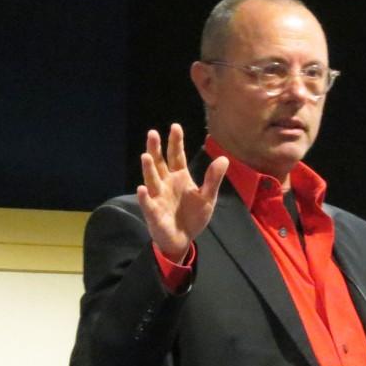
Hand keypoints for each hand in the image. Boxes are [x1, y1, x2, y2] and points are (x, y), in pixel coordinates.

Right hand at [136, 123, 228, 261]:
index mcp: (180, 177)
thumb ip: (213, 179)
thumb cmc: (194, 216)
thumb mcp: (208, 197)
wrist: (184, 238)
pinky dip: (144, 197)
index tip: (175, 126)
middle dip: (156, 149)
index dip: (175, 142)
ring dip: (148, 169)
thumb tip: (224, 158)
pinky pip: (148, 204)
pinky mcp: (154, 213)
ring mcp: (158, 197)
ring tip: (146, 156)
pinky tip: (141, 189)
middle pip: (160, 163)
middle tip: (153, 133)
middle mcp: (166, 183)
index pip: (176, 156)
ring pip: (152, 180)